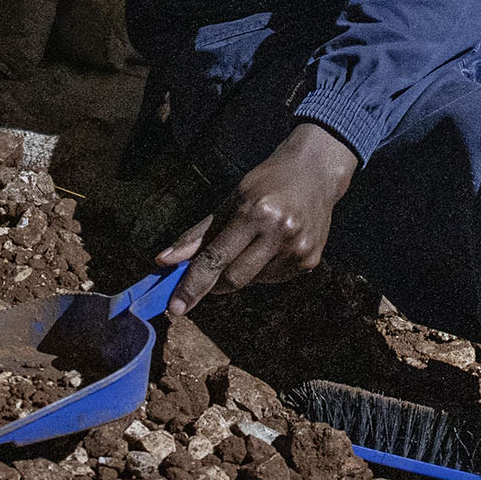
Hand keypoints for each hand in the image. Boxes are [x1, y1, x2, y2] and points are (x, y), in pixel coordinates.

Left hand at [159, 123, 359, 308]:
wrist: (316, 172)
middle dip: (213, 284)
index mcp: (256, 212)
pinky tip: (272, 245)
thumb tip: (164, 260)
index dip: (192, 285)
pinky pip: (272, 279)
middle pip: (234, 279)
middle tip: (204, 279)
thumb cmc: (267, 182)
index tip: (175, 308)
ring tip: (254, 240)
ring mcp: (298, 249)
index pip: (216, 258)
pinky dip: (262, 269)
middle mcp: (280, 232)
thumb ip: (198, 234)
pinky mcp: (310, 261)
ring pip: (253, 280)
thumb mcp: (230, 199)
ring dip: (242, 270)